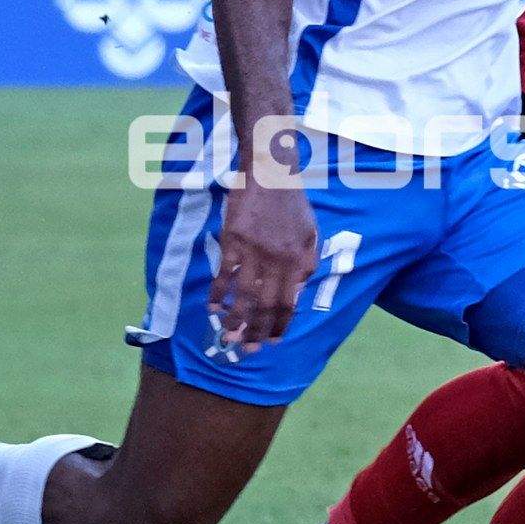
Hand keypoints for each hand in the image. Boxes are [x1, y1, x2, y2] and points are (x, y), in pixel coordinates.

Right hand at [207, 174, 317, 354]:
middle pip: (266, 304)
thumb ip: (307, 264)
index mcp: (298, 259)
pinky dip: (218, 293)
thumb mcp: (311, 233)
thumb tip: (297, 295)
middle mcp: (277, 259)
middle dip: (256, 331)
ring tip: (228, 336)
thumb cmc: (293, 204)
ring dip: (235, 319)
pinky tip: (213, 307)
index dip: (281, 325)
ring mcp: (253, 250)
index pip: (290, 303)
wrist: (271, 172)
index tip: (273, 342)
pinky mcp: (233, 239)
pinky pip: (224, 273)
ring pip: (244, 294)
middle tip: (247, 350)